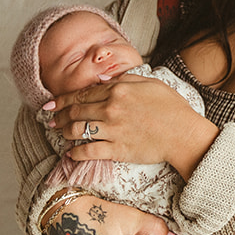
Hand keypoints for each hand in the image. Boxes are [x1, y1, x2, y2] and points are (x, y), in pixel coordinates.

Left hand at [45, 72, 217, 179]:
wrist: (184, 133)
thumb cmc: (171, 107)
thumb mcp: (149, 83)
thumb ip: (123, 80)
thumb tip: (101, 81)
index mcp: (117, 90)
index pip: (82, 94)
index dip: (62, 99)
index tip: (50, 104)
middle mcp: (111, 109)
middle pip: (75, 111)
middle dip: (59, 116)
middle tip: (50, 120)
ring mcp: (112, 130)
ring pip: (77, 130)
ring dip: (64, 132)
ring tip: (59, 134)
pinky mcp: (117, 150)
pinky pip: (88, 151)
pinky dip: (76, 153)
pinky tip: (71, 154)